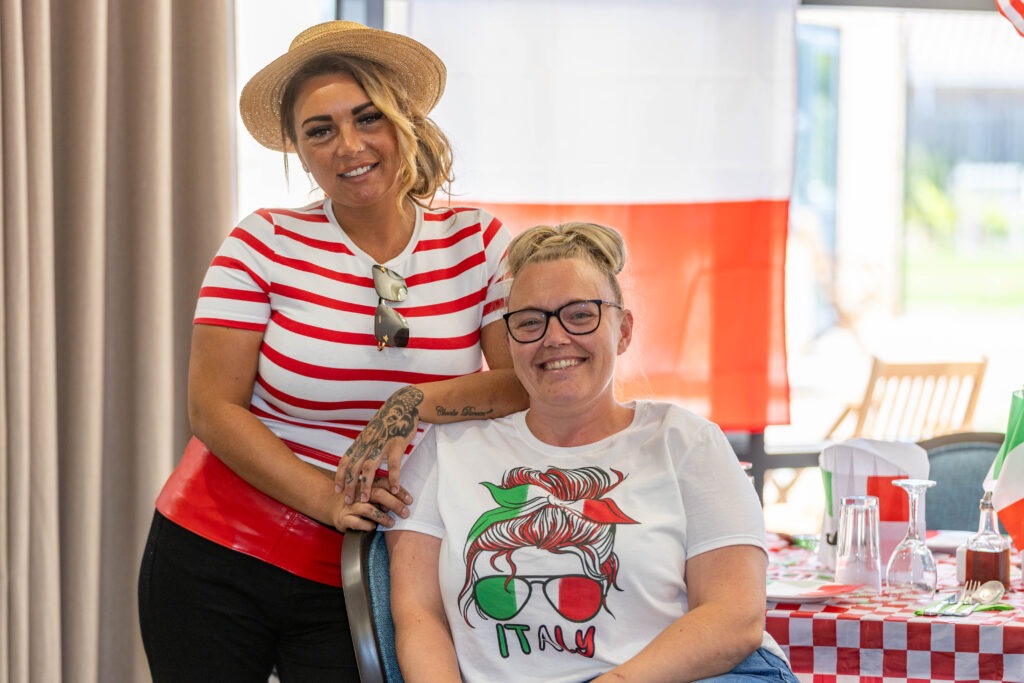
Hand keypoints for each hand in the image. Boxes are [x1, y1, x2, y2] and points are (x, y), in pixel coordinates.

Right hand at [331, 477, 412, 531]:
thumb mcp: (370, 493)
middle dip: (394, 504)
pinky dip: (367, 526)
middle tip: (405, 513)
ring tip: (392, 523)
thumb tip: (406, 501)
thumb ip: (384, 494)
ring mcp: (350, 505)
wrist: (331, 506)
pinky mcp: (343, 518)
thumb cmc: (357, 500)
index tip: (410, 500)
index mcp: (367, 484)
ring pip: (368, 509)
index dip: (399, 491)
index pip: (385, 484)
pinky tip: (373, 527)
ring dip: (383, 517)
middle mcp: (358, 492)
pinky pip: (356, 522)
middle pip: (378, 494)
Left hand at [335, 386, 422, 502]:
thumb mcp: (371, 432)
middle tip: (348, 501)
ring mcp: (381, 444)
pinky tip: (394, 489)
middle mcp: (368, 443)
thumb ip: (364, 445)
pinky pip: (393, 464)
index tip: (337, 490)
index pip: (345, 460)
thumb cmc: (388, 421)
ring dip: (366, 485)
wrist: (403, 405)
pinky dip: (393, 478)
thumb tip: (358, 460)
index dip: (339, 476)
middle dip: (349, 485)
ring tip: (366, 499)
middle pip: (354, 467)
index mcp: (361, 441)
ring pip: (369, 467)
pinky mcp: (396, 444)